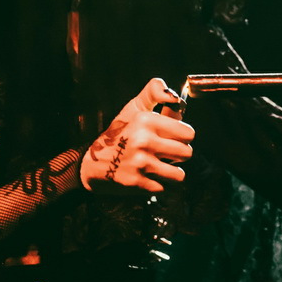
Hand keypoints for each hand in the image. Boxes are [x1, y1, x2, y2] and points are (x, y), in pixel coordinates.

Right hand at [80, 78, 193, 192]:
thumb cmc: (120, 133)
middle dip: (180, 155)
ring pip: (179, 174)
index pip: (188, 133)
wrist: (93, 163)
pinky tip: (149, 177)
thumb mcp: (135, 108)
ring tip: (161, 167)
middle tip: (167, 154)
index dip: (184, 137)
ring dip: (172, 173)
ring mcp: (140, 163)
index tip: (175, 138)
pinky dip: (159, 185)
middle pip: (187, 153)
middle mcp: (144, 140)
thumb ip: (155, 94)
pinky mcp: (137, 182)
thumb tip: (176, 98)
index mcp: (146, 120)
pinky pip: (164, 188)